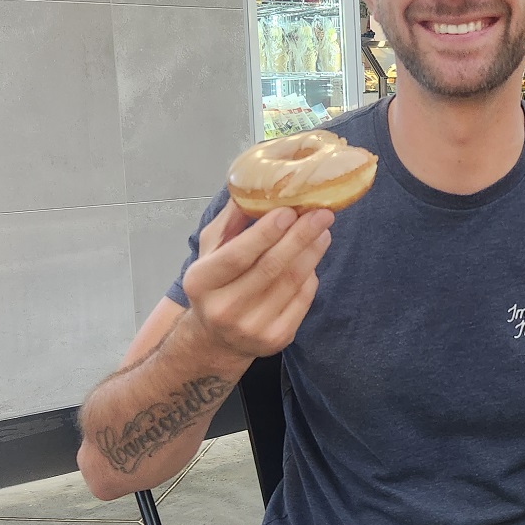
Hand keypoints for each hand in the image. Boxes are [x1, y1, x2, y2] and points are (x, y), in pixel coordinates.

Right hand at [180, 202, 333, 359]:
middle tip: (321, 213)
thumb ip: (230, 220)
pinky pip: (303, 300)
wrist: (217, 340)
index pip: (238, 255)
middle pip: (271, 268)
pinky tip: (313, 256)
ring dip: (312, 252)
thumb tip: (255, 184)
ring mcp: (252, 328)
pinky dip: (311, 275)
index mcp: (202, 282)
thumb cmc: (215, 284)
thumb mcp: (210, 250)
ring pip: (292, 282)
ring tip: (323, 230)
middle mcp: (224, 309)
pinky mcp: (276, 339)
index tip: (290, 210)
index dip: (266, 232)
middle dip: (300, 236)